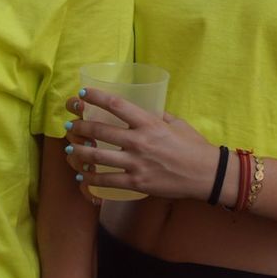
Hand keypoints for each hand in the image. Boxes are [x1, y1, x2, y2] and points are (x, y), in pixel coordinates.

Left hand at [62, 89, 215, 202]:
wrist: (207, 174)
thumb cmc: (194, 146)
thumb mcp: (177, 124)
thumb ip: (158, 116)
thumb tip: (146, 110)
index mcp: (149, 123)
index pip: (116, 105)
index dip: (96, 98)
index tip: (83, 94)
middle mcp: (139, 141)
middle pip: (100, 131)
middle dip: (80, 127)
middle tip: (70, 126)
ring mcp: (136, 163)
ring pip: (97, 157)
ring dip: (79, 153)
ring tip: (69, 150)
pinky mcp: (137, 183)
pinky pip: (107, 181)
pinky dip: (91, 179)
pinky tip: (82, 177)